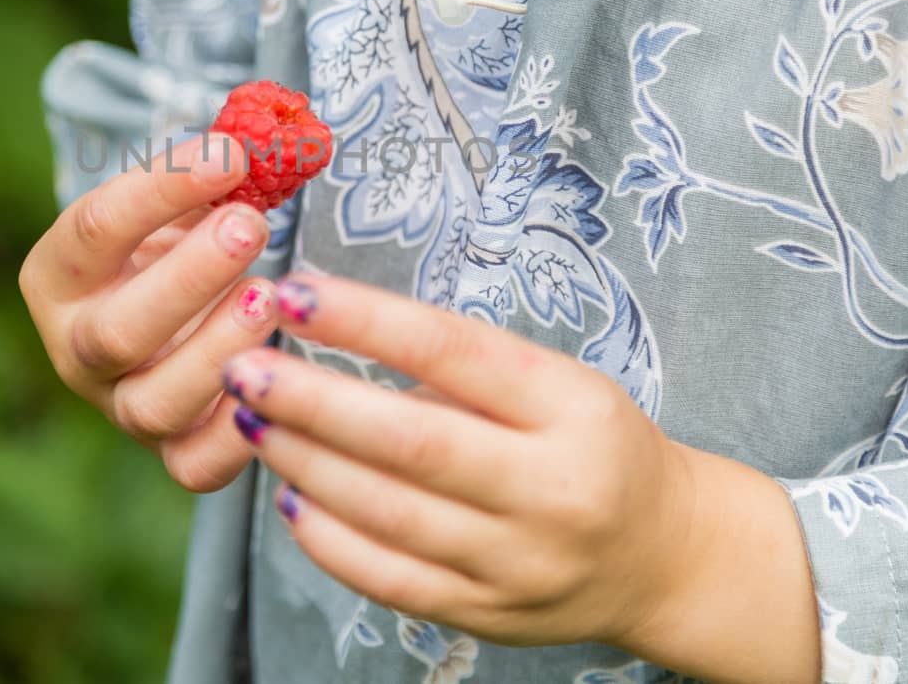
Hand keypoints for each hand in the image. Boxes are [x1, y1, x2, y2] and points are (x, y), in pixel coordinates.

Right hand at [19, 133, 278, 492]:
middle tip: (250, 225)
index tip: (230, 154)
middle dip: (188, 278)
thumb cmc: (181, 239)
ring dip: (217, 351)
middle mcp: (76, 348)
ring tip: (269, 296)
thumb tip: (261, 140)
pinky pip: (195, 466)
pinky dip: (238, 433)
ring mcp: (119, 407)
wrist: (177, 308)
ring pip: (153, 404)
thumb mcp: (183, 200)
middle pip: (117, 331)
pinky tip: (279, 373)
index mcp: (59, 274)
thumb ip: (211, 173)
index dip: (161, 189)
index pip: (95, 230)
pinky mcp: (169, 453)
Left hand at [223, 274, 820, 681]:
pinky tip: (290, 492)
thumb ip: (460, 371)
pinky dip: (327, 537)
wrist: (664, 556)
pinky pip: (389, 580)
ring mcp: (519, 563)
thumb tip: (333, 335)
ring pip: (388, 514)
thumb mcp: (555, 383)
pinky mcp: (488, 616)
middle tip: (243, 366)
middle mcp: (551, 489)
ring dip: (304, 463)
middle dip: (312, 401)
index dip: (364, 319)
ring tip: (249, 419)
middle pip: (411, 441)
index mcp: (571, 408)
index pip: (451, 351)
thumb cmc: (593, 443)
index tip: (294, 290)